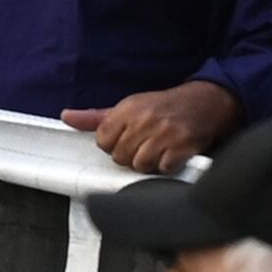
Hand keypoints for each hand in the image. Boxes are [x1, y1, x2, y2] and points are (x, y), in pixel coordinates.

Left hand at [64, 79, 240, 175]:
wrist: (205, 102)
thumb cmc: (163, 106)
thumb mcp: (129, 106)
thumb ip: (96, 117)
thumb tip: (67, 117)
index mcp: (128, 108)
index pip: (103, 140)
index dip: (113, 145)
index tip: (126, 139)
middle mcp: (145, 119)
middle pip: (120, 156)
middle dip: (131, 155)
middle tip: (144, 144)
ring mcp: (164, 133)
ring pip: (140, 165)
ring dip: (149, 163)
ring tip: (158, 150)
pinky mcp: (182, 146)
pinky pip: (163, 169)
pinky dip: (167, 166)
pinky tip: (171, 154)